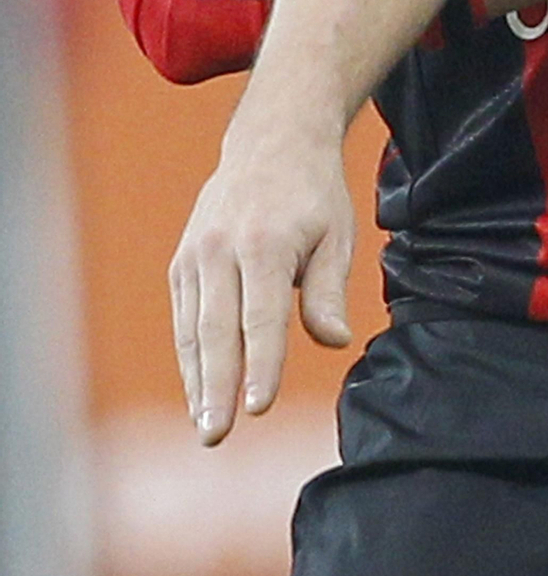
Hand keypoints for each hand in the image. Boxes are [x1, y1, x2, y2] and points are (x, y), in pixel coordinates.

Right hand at [168, 110, 353, 444]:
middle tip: (217, 434)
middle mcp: (222, 249)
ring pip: (194, 329)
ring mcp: (196, 254)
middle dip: (217, 386)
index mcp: (265, 242)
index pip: (262, 316)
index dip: (261, 363)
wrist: (272, 141)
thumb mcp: (337, 233)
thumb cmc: (313, 195)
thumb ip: (328, 290)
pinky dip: (190, 357)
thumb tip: (335, 340)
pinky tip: (200, 393)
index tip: (258, 407)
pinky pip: (184, 318)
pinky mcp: (182, 262)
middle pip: (218, 329)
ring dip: (198, 382)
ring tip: (207, 426)